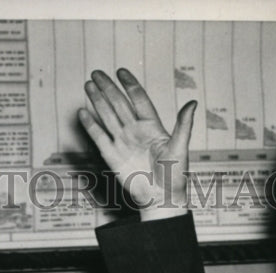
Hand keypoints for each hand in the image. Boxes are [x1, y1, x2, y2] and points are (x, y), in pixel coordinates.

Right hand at [79, 69, 195, 219]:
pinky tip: (83, 112)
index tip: (121, 71)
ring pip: (107, 117)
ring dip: (98, 101)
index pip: (139, 99)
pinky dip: (91, 125)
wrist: (161, 198)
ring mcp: (123, 142)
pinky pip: (99, 137)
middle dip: (108, 88)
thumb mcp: (180, 148)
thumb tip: (192, 103)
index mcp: (152, 127)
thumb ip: (184, 125)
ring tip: (88, 85)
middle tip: (97, 73)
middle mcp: (136, 131)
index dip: (130, 85)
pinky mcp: (112, 156)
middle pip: (119, 104)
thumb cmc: (175, 176)